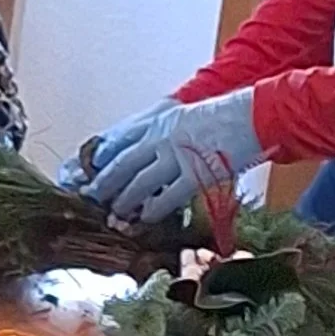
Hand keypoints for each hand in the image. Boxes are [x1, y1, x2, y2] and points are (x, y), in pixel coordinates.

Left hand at [82, 88, 263, 224]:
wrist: (253, 117)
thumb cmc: (220, 119)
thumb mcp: (181, 119)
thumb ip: (159, 136)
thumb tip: (139, 160)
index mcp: (156, 122)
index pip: (115, 142)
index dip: (96, 161)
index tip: (80, 175)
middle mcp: (160, 136)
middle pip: (120, 165)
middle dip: (103, 186)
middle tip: (90, 201)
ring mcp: (176, 155)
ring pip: (139, 184)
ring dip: (124, 202)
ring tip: (114, 216)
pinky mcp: (195, 173)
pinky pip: (167, 197)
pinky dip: (153, 210)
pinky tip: (145, 219)